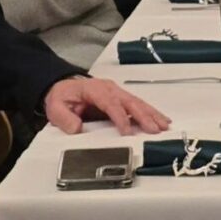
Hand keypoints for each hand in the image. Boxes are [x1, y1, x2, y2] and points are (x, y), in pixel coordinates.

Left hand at [44, 77, 170, 135]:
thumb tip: (77, 129)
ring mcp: (117, 92)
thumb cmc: (62, 97)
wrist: (63, 87)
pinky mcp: (120, 99)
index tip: (128, 132)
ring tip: (164, 125)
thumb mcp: (56, 107)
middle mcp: (110, 89)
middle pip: (130, 101)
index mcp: (95, 90)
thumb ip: (65, 118)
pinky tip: (161, 119)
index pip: (110, 103)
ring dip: (151, 114)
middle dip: (144, 116)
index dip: (120, 117)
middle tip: (156, 129)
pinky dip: (150, 112)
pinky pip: (137, 105)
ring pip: (137, 102)